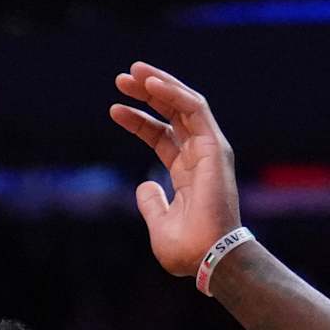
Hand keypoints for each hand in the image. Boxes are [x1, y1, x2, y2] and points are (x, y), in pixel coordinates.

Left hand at [109, 62, 241, 278]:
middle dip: (146, 94)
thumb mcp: (159, 225)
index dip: (138, 121)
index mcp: (187, 172)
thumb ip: (151, 203)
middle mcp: (199, 156)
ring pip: (184, 103)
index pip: (161, 136)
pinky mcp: (215, 146)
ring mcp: (209, 149)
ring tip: (132, 72)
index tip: (114, 109)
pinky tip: (150, 84)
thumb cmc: (188, 250)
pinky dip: (173, 93)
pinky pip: (194, 109)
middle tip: (121, 78)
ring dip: (158, 84)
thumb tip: (143, 185)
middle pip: (171, 114)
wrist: (208, 257)